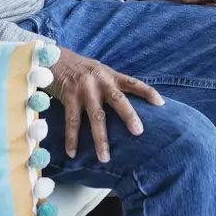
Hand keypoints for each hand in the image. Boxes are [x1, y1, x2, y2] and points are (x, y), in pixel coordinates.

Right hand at [50, 48, 164, 160]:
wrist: (54, 58)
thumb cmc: (80, 69)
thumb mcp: (99, 71)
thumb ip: (111, 84)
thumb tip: (128, 105)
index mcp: (110, 75)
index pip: (133, 83)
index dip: (147, 92)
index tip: (161, 104)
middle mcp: (99, 81)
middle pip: (117, 99)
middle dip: (128, 116)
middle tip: (138, 132)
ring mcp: (84, 89)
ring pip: (95, 116)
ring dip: (100, 138)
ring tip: (104, 158)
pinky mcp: (68, 96)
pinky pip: (72, 121)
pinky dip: (72, 139)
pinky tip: (72, 153)